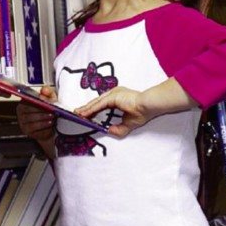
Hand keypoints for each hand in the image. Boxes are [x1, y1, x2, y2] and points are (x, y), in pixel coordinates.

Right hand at [17, 86, 57, 159]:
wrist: (51, 124)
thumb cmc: (48, 110)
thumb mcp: (50, 98)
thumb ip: (48, 92)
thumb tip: (44, 90)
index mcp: (23, 104)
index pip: (26, 103)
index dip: (36, 103)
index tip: (45, 103)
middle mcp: (21, 115)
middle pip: (29, 114)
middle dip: (41, 113)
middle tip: (51, 112)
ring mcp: (24, 125)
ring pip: (32, 123)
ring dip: (43, 121)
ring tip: (52, 118)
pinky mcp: (29, 133)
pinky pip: (36, 131)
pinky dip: (44, 128)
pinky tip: (50, 124)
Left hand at [75, 78, 194, 137]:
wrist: (148, 106)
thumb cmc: (142, 112)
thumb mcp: (128, 124)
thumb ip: (119, 129)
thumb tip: (109, 131)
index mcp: (118, 98)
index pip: (102, 105)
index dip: (93, 110)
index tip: (85, 115)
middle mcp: (114, 94)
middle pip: (96, 102)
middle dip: (86, 109)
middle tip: (77, 114)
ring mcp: (113, 94)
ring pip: (95, 103)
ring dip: (86, 109)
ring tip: (77, 114)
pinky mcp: (112, 96)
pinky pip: (98, 104)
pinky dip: (90, 109)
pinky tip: (84, 113)